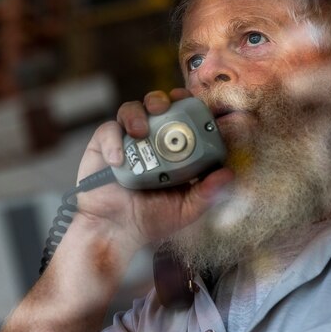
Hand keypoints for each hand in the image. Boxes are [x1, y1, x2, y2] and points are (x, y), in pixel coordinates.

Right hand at [74, 88, 233, 251]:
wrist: (114, 231)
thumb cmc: (150, 220)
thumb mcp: (185, 209)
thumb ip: (206, 192)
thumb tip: (227, 173)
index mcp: (172, 149)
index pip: (182, 117)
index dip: (189, 106)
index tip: (196, 106)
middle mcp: (149, 139)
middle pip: (156, 105)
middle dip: (161, 100)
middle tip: (164, 108)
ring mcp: (125, 140)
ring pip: (131, 109)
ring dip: (136, 114)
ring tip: (139, 131)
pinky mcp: (102, 145)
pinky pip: (108, 131)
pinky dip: (113, 141)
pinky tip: (118, 160)